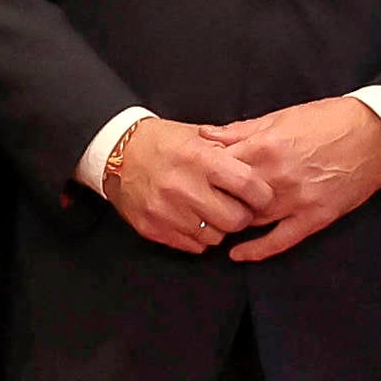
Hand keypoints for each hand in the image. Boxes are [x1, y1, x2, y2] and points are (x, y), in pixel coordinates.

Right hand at [103, 119, 267, 253]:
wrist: (117, 153)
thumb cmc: (164, 141)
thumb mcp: (198, 135)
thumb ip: (229, 150)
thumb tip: (261, 164)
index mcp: (198, 159)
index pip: (246, 185)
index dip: (261, 194)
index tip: (263, 196)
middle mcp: (182, 187)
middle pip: (234, 219)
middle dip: (243, 216)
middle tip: (240, 208)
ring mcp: (165, 211)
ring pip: (214, 237)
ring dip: (220, 228)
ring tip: (214, 213)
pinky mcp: (152, 228)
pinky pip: (192, 245)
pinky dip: (200, 237)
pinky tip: (196, 220)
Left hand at [220, 99, 380, 260]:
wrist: (376, 133)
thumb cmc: (329, 120)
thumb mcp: (282, 116)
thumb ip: (241, 130)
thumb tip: (205, 135)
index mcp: (265, 147)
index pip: (218, 168)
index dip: (204, 174)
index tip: (197, 178)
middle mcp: (276, 177)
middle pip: (229, 198)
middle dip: (214, 200)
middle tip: (204, 203)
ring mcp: (295, 200)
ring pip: (250, 219)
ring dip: (232, 221)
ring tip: (219, 222)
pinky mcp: (314, 217)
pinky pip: (279, 241)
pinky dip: (256, 251)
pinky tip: (237, 254)